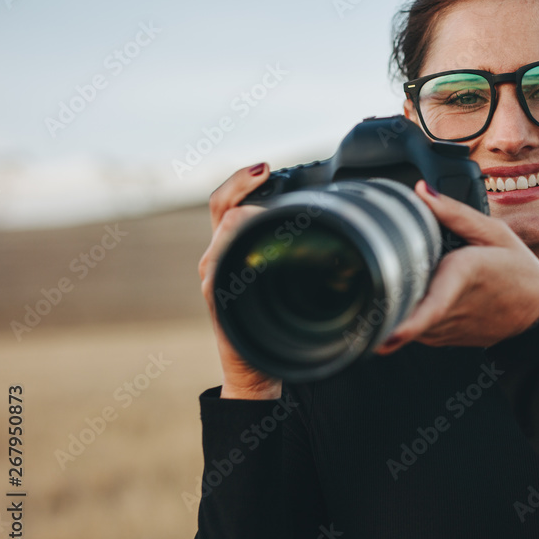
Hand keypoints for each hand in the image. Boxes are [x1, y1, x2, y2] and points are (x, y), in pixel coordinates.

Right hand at [198, 163, 282, 399]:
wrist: (254, 371)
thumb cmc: (274, 325)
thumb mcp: (281, 280)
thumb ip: (288, 254)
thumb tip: (325, 225)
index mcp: (232, 249)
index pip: (226, 202)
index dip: (242, 180)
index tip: (265, 167)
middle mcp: (217, 257)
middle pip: (222, 207)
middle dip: (244, 186)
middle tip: (267, 173)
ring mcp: (213, 276)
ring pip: (225, 229)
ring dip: (250, 215)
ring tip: (273, 211)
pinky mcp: (215, 296)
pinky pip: (222, 263)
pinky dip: (242, 249)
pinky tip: (263, 246)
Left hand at [375, 181, 538, 354]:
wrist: (538, 313)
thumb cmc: (519, 272)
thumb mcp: (494, 232)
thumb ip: (454, 212)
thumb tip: (421, 191)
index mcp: (462, 276)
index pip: (431, 308)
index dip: (407, 325)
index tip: (385, 337)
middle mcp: (451, 308)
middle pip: (403, 308)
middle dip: (384, 296)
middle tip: (368, 281)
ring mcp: (445, 329)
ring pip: (404, 319)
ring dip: (395, 302)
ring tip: (404, 281)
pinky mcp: (442, 339)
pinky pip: (412, 326)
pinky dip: (408, 311)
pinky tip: (420, 295)